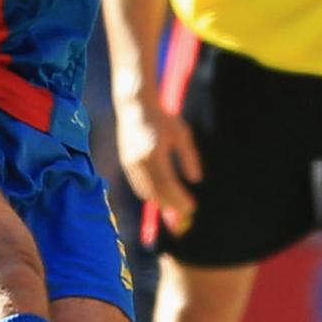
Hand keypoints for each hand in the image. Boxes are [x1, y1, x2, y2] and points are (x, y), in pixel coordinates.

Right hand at [114, 94, 201, 233]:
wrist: (134, 106)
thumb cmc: (162, 118)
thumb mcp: (181, 134)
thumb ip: (189, 157)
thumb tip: (196, 180)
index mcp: (155, 154)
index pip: (168, 185)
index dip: (180, 199)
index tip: (192, 208)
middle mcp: (140, 162)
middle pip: (156, 193)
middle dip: (171, 206)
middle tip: (186, 214)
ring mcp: (130, 164)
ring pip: (146, 192)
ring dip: (161, 203)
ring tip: (176, 209)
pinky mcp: (126, 164)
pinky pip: (138, 186)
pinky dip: (150, 195)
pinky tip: (162, 198)